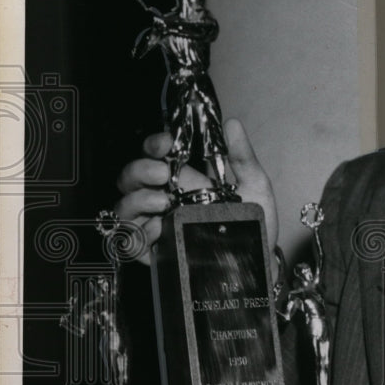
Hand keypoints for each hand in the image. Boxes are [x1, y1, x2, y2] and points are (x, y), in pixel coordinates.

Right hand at [115, 118, 277, 265]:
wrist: (259, 260)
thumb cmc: (252, 222)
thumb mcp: (254, 185)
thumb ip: (242, 156)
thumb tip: (232, 124)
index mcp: (182, 178)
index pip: (155, 154)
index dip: (154, 144)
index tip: (167, 143)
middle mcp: (163, 199)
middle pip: (131, 178)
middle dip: (140, 170)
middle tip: (163, 175)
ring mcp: (156, 225)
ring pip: (125, 208)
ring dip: (138, 201)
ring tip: (164, 204)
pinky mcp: (156, 253)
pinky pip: (131, 242)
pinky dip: (139, 234)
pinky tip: (159, 230)